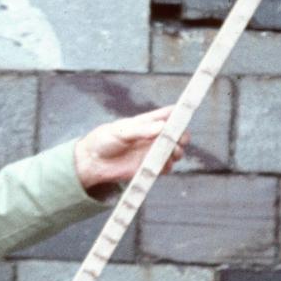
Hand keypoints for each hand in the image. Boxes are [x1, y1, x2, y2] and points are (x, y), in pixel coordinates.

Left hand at [74, 105, 188, 189]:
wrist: (93, 162)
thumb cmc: (104, 140)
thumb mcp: (121, 131)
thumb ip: (141, 129)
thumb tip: (163, 126)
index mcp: (148, 122)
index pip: (169, 114)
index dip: (180, 113)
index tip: (188, 113)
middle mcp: (153, 136)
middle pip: (177, 134)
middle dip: (182, 137)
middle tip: (179, 140)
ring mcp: (152, 152)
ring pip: (174, 151)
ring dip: (176, 152)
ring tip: (171, 154)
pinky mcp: (149, 167)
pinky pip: (165, 167)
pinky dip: (167, 166)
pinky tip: (162, 165)